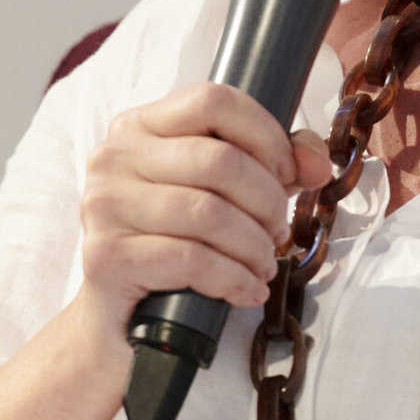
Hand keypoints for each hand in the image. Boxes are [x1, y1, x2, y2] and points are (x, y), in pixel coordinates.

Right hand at [75, 83, 330, 339]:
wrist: (119, 318)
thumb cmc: (173, 243)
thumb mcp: (221, 192)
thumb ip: (274, 163)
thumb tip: (314, 163)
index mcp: (140, 126)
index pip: (212, 101)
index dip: (265, 134)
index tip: (287, 172)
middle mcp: (114, 157)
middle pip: (218, 161)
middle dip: (266, 200)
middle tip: (277, 231)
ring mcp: (105, 206)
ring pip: (207, 213)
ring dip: (253, 245)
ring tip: (264, 264)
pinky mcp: (106, 256)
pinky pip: (190, 259)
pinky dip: (233, 278)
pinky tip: (247, 290)